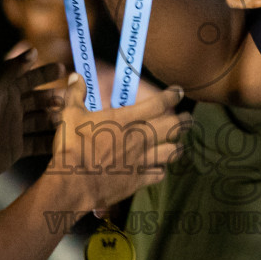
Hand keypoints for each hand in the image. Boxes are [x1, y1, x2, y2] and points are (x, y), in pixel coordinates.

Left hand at [0, 48, 66, 181]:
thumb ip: (11, 70)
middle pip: (39, 100)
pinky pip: (38, 143)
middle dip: (55, 97)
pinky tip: (65, 140)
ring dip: (56, 118)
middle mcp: (11, 109)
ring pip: (41, 120)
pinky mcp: (16, 149)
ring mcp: (15, 129)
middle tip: (72, 97)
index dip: (45, 73)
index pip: (29, 79)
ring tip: (71, 117)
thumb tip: (33, 50)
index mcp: (5, 93)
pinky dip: (51, 142)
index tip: (63, 69)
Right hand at [48, 74, 187, 210]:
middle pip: (172, 127)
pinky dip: (161, 170)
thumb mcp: (71, 116)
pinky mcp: (138, 179)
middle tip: (189, 119)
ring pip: (171, 152)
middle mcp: (139, 138)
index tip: (178, 91)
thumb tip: (75, 76)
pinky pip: (159, 174)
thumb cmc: (72, 147)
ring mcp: (141, 160)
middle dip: (184, 122)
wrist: (74, 183)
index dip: (171, 96)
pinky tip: (160, 169)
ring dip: (176, 147)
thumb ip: (76, 95)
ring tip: (179, 145)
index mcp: (125, 119)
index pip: (157, 104)